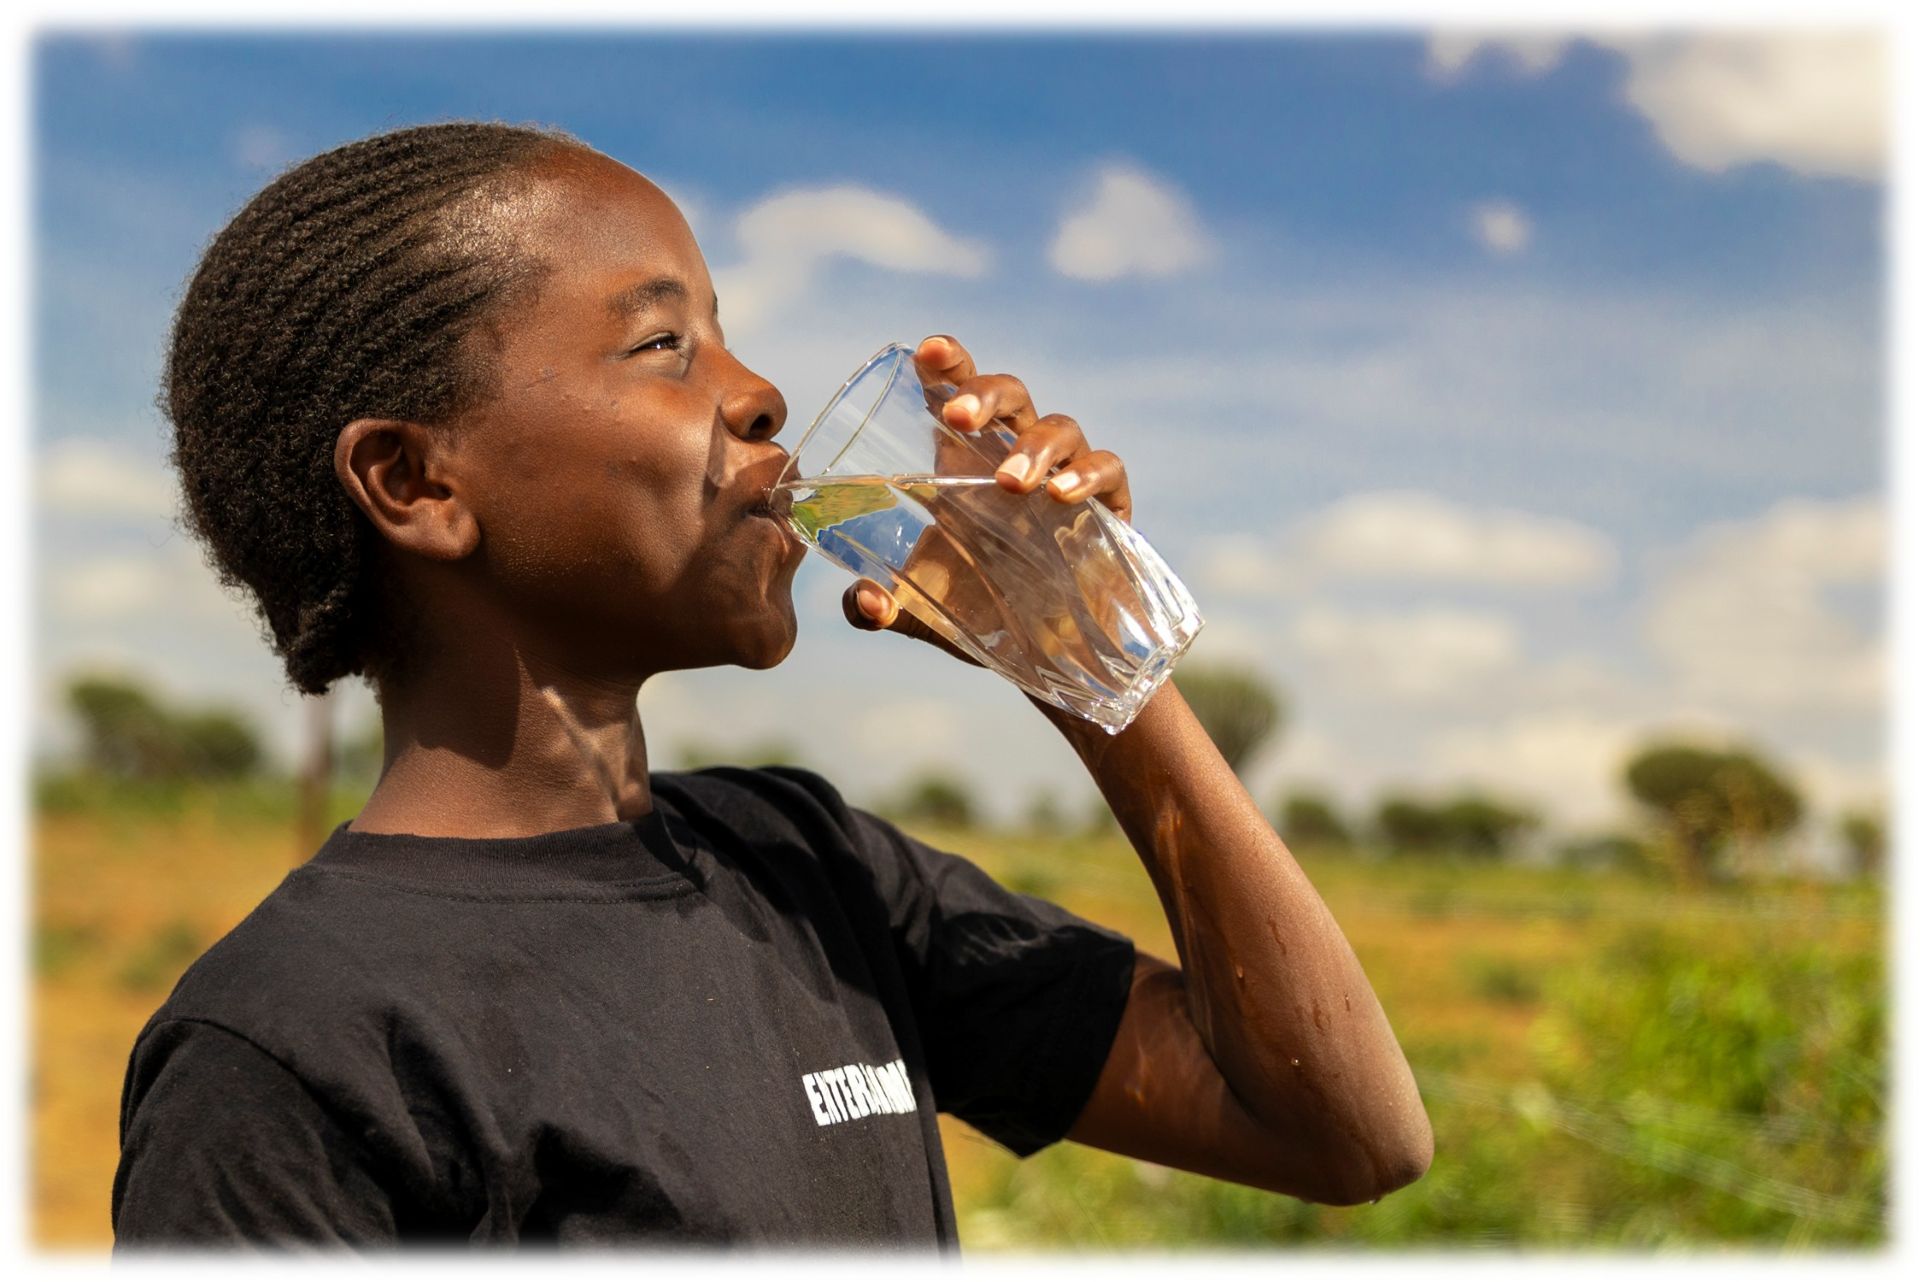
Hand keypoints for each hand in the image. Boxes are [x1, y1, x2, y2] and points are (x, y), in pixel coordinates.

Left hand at [844, 334, 1134, 647]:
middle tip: (957, 419)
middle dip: (984, 394)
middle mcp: (1016, 454)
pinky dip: (1089, 473)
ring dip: (1034, 446)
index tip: (926, 352)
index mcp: (964, 460)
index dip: (947, 362)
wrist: (1040, 651)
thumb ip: (877, 608)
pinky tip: (1062, 495)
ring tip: (1010, 482)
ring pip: (1060, 427)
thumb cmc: (975, 607)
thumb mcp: (919, 611)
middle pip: (1008, 394)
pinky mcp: (1109, 507)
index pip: (956, 390)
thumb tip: (867, 601)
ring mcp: (1066, 475)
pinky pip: (1109, 470)